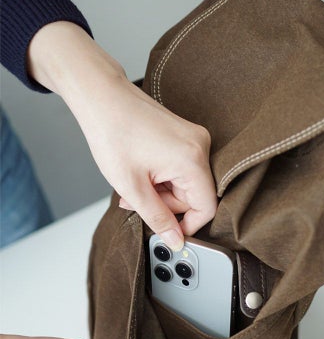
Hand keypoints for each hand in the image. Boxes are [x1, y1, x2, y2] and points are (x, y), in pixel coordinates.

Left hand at [27, 22, 217, 249]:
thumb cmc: (112, 133)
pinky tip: (142, 173)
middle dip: (166, 205)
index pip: (207, 208)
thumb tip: (175, 241)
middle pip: (195, 196)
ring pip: (186, 183)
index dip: (188, 225)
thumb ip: (158, 218)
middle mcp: (200, 146)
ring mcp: (194, 138)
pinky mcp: (185, 135)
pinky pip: (181, 168)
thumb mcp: (132, 187)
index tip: (167, 230)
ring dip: (161, 192)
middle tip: (136, 203)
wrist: (101, 97)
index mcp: (192, 160)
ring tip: (133, 186)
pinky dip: (162, 177)